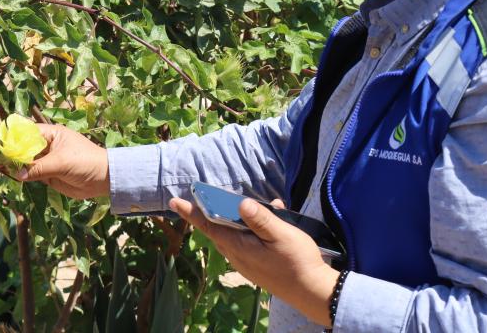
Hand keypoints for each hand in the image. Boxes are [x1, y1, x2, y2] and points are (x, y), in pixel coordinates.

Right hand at [14, 124, 109, 199]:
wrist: (103, 179)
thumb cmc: (85, 161)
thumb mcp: (61, 162)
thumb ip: (39, 167)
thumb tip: (18, 174)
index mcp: (51, 134)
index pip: (27, 132)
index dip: (12, 137)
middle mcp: (47, 145)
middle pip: (24, 147)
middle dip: (10, 152)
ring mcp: (47, 160)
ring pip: (26, 162)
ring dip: (14, 165)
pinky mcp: (48, 175)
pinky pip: (31, 174)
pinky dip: (22, 176)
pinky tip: (11, 176)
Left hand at [169, 196, 338, 326]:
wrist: (312, 292)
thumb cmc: (297, 261)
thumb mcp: (281, 235)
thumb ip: (260, 219)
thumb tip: (240, 204)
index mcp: (239, 246)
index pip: (209, 225)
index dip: (192, 212)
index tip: (175, 201)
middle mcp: (237, 256)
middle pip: (217, 229)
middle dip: (210, 212)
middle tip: (204, 195)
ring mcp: (246, 262)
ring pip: (232, 235)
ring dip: (235, 219)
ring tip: (249, 204)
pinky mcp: (257, 265)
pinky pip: (246, 242)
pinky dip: (251, 228)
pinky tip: (271, 217)